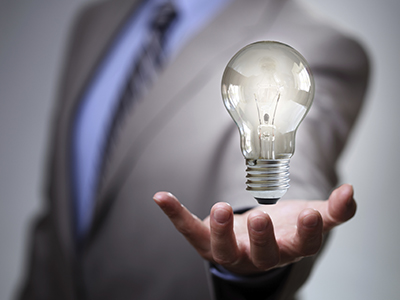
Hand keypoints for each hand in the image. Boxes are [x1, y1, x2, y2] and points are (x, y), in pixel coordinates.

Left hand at [153, 184, 355, 274]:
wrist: (256, 238)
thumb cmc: (283, 228)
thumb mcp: (310, 217)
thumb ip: (334, 209)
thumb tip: (351, 192)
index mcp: (288, 247)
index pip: (303, 245)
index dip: (307, 233)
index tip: (309, 214)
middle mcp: (259, 255)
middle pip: (262, 255)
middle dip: (262, 238)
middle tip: (260, 219)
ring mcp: (231, 250)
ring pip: (223, 249)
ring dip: (220, 230)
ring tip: (220, 208)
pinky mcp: (207, 241)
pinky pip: (189, 230)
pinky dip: (175, 214)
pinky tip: (161, 197)